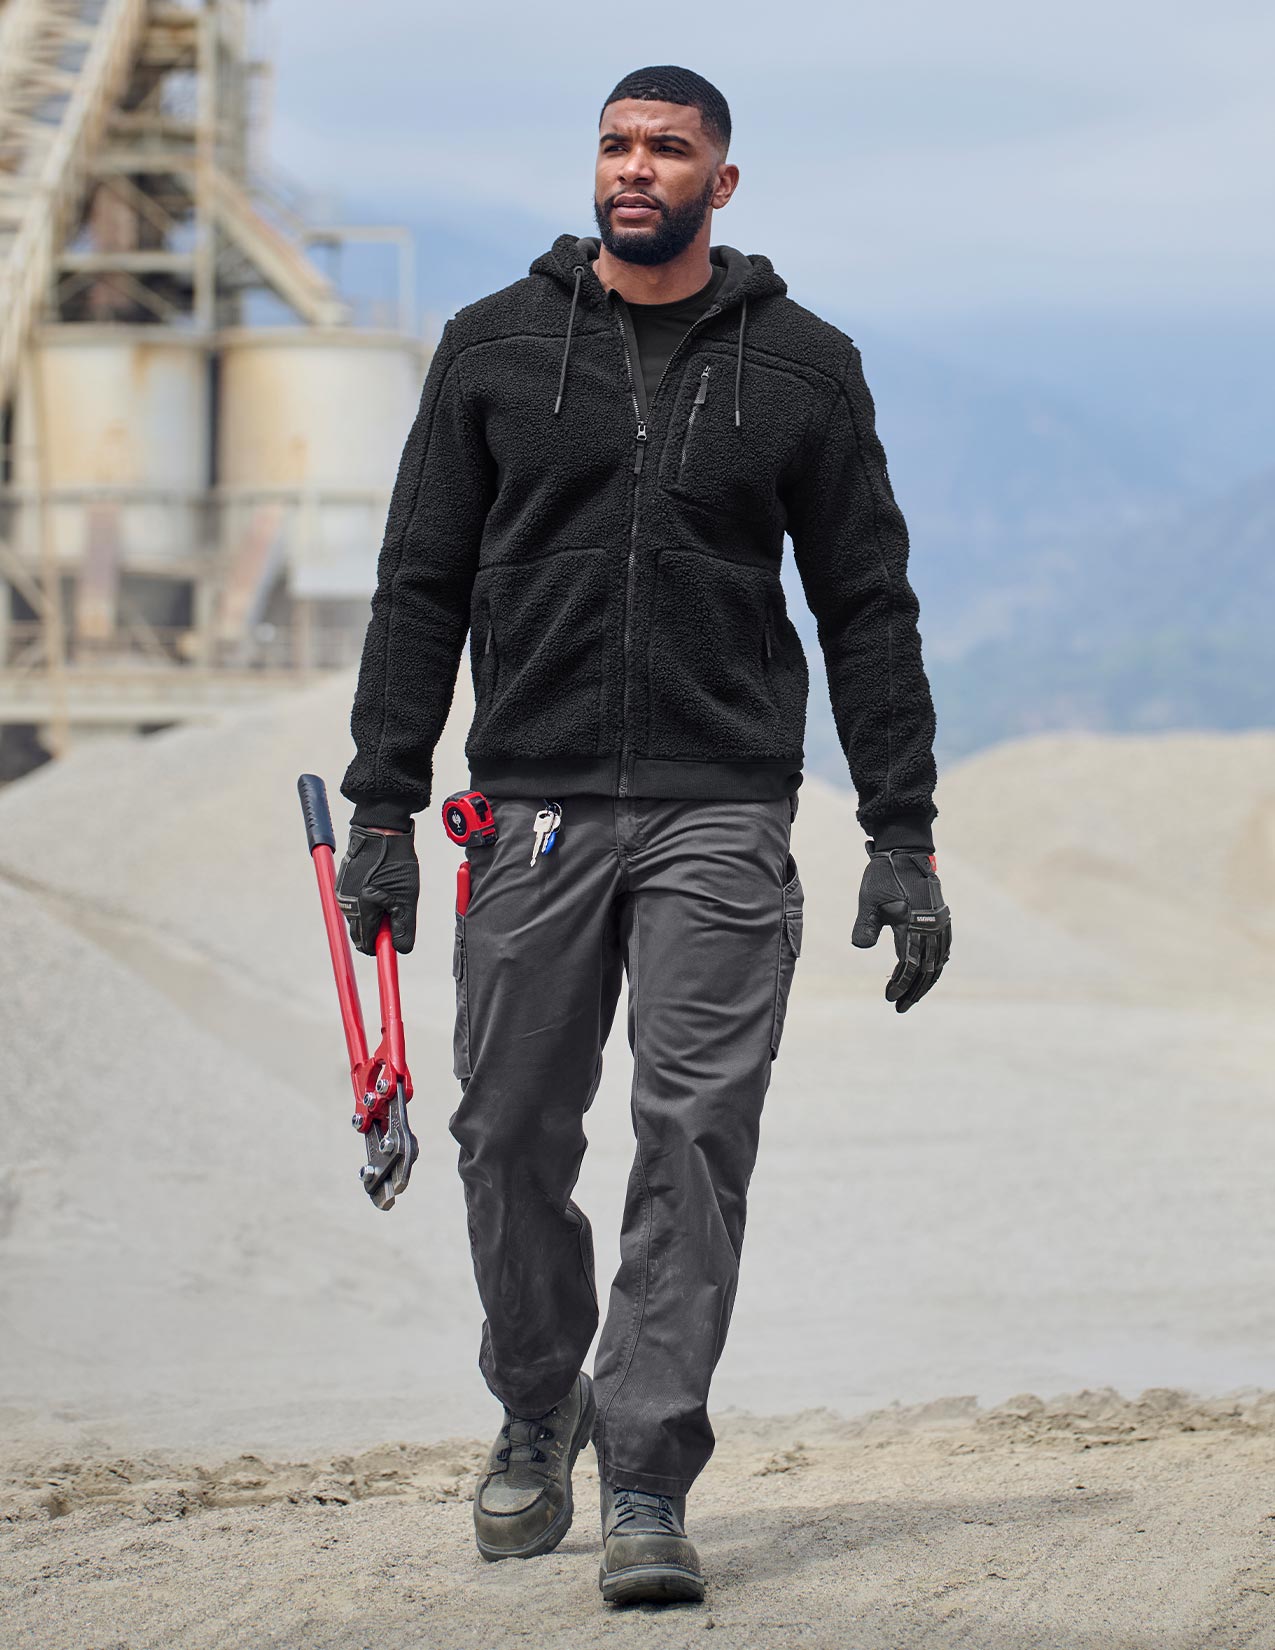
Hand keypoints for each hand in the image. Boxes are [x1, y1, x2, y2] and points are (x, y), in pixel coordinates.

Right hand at [335, 823, 419, 954]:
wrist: (381, 831)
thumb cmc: (396, 863)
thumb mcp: (406, 898)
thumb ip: (403, 927)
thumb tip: (401, 950)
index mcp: (361, 909)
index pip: (365, 945)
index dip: (380, 948)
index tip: (393, 944)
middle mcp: (346, 904)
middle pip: (360, 933)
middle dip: (378, 930)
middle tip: (395, 913)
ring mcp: (342, 893)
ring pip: (359, 917)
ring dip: (374, 914)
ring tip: (390, 892)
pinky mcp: (343, 884)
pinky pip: (355, 903)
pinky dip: (368, 901)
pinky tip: (381, 884)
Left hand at [851, 842, 951, 1011]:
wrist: (905, 852)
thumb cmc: (883, 876)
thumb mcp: (869, 900)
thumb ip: (865, 925)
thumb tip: (860, 947)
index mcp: (913, 924)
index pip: (909, 965)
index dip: (901, 984)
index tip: (889, 998)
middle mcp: (931, 926)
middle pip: (926, 969)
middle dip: (914, 990)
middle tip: (900, 1007)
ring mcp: (939, 923)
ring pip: (937, 961)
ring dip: (926, 981)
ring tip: (912, 997)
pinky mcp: (940, 918)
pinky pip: (943, 949)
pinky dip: (936, 965)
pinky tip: (929, 973)